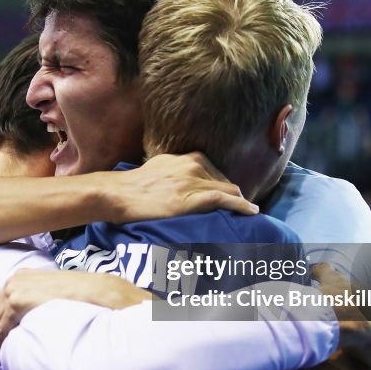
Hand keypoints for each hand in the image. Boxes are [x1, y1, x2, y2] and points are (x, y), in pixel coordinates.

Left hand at [0, 269, 150, 359]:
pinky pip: (0, 329)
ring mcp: (13, 289)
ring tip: (0, 358)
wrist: (95, 291)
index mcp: (22, 276)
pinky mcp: (17, 302)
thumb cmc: (82, 294)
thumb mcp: (55, 292)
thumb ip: (40, 299)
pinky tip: (4, 355)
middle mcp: (13, 280)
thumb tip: (34, 317)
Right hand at [109, 152, 257, 222]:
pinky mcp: (194, 198)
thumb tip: (180, 183)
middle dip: (234, 193)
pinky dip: (242, 206)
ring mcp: (194, 181)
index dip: (224, 183)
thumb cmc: (133, 186)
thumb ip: (174, 172)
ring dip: (240, 200)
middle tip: (240, 207)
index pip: (214, 170)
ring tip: (247, 212)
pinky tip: (251, 212)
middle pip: (225, 179)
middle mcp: (193, 165)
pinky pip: (226, 199)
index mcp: (186, 157)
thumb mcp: (158, 169)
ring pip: (229, 189)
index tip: (229, 194)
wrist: (118, 194)